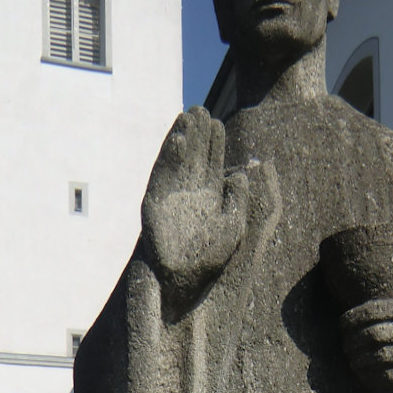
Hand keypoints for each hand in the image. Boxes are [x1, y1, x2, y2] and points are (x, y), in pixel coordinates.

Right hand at [142, 107, 248, 304]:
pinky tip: (176, 140)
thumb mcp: (232, 229)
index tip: (216, 122)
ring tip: (187, 116)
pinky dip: (167, 159)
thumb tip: (239, 174)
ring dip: (180, 139)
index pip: (210, 163)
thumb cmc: (207, 261)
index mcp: (208, 197)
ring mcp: (170, 196)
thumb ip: (236, 202)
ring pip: (175, 161)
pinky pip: (160, 176)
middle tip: (200, 109)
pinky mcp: (154, 203)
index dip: (213, 143)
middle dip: (196, 134)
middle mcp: (188, 193)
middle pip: (192, 156)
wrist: (181, 283)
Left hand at [340, 298, 392, 390]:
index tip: (342, 326)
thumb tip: (347, 319)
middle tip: (346, 347)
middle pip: (374, 334)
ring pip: (380, 357)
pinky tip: (364, 375)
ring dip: (360, 361)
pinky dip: (372, 377)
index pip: (373, 311)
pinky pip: (389, 376)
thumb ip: (387, 311)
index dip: (352, 319)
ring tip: (353, 362)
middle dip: (353, 342)